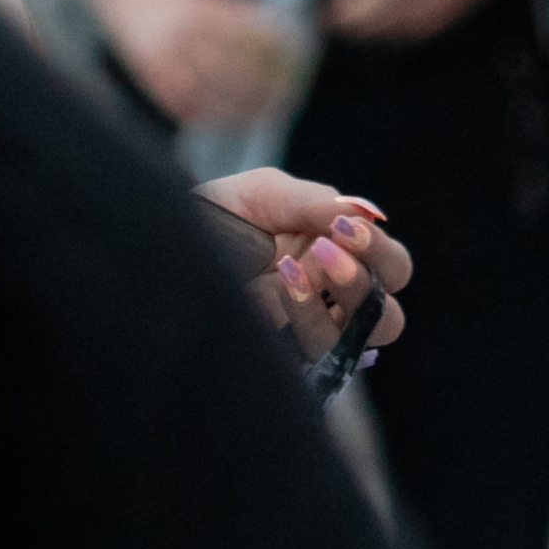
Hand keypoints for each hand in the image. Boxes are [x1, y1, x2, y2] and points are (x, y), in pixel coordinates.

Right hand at [92, 0, 308, 127]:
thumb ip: (243, 16)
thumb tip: (284, 44)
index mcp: (201, 9)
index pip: (250, 39)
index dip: (277, 58)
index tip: (297, 70)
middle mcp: (180, 34)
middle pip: (231, 74)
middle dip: (262, 93)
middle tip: (285, 102)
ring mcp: (161, 58)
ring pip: (207, 96)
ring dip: (237, 111)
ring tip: (259, 116)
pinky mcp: (148, 76)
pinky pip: (181, 106)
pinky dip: (207, 117)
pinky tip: (225, 118)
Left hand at [198, 172, 410, 356]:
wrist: (157, 239)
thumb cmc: (218, 216)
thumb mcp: (265, 194)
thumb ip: (317, 204)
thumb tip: (370, 215)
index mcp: (341, 260)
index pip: (391, 269)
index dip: (379, 251)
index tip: (347, 225)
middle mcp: (329, 304)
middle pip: (387, 317)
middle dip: (368, 279)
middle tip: (331, 247)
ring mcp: (303, 334)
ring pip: (354, 339)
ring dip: (334, 299)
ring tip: (290, 264)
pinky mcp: (278, 354)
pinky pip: (311, 350)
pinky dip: (302, 313)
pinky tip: (279, 278)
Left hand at [311, 0, 528, 43]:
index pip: (343, 6)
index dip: (320, 3)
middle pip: (356, 25)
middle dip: (335, 18)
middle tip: (324, 5)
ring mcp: (427, 14)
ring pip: (377, 33)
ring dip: (358, 25)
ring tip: (351, 5)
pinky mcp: (440, 22)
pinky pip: (400, 34)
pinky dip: (384, 28)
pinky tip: (381, 10)